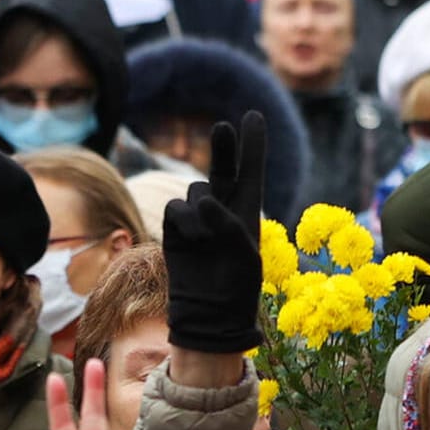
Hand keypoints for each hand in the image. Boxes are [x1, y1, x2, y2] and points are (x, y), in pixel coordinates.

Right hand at [163, 112, 266, 356]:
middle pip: (223, 167)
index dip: (253, 143)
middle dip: (224, 147)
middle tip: (223, 127)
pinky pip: (177, 209)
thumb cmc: (236, 287)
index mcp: (248, 212)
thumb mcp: (244, 254)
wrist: (208, 314)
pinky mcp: (175, 228)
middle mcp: (223, 209)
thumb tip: (201, 202)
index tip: (253, 116)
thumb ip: (226, 222)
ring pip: (196, 192)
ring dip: (204, 212)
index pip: (252, 170)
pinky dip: (186, 222)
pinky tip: (192, 241)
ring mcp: (197, 218)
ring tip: (209, 241)